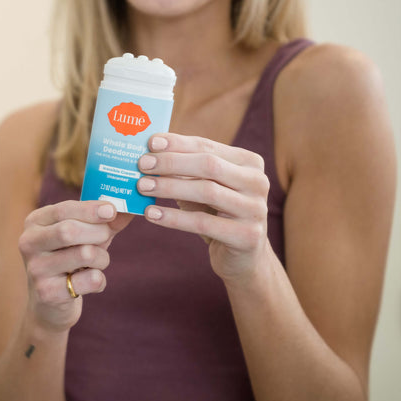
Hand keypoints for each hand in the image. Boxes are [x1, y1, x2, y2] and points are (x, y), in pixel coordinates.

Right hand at [18, 201, 131, 332]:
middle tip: (106, 237)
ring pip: (85, 254)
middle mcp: (29, 242)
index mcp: (35, 221)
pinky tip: (91, 282)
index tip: (111, 211)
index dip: (91, 210)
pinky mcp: (47, 293)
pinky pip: (90, 280)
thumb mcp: (85, 234)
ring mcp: (36, 269)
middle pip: (70, 231)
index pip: (64, 209)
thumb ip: (105, 220)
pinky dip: (100, 280)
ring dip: (102, 258)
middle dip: (99, 233)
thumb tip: (129, 210)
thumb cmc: (71, 258)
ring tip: (97, 263)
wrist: (50, 303)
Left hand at [137, 134, 269, 284]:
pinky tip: (151, 214)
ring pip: (207, 191)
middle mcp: (258, 182)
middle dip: (172, 163)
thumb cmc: (216, 214)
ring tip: (142, 187)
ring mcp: (255, 209)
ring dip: (170, 187)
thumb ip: (185, 169)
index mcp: (250, 162)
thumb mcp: (204, 187)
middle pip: (209, 165)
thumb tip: (149, 153)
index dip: (178, 143)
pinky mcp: (247, 236)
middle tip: (142, 165)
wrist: (243, 258)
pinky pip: (202, 223)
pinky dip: (173, 218)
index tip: (150, 143)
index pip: (208, 146)